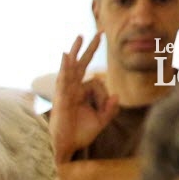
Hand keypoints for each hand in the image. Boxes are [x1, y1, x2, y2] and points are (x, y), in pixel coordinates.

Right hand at [49, 35, 118, 161]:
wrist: (66, 147)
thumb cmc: (80, 134)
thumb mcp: (101, 121)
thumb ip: (110, 109)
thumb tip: (117, 95)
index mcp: (81, 93)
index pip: (97, 83)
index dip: (104, 96)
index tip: (105, 108)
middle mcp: (73, 89)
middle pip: (81, 64)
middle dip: (90, 49)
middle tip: (99, 32)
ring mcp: (66, 92)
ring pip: (71, 68)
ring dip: (75, 52)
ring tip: (80, 37)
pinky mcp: (61, 98)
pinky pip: (64, 80)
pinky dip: (65, 68)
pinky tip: (66, 56)